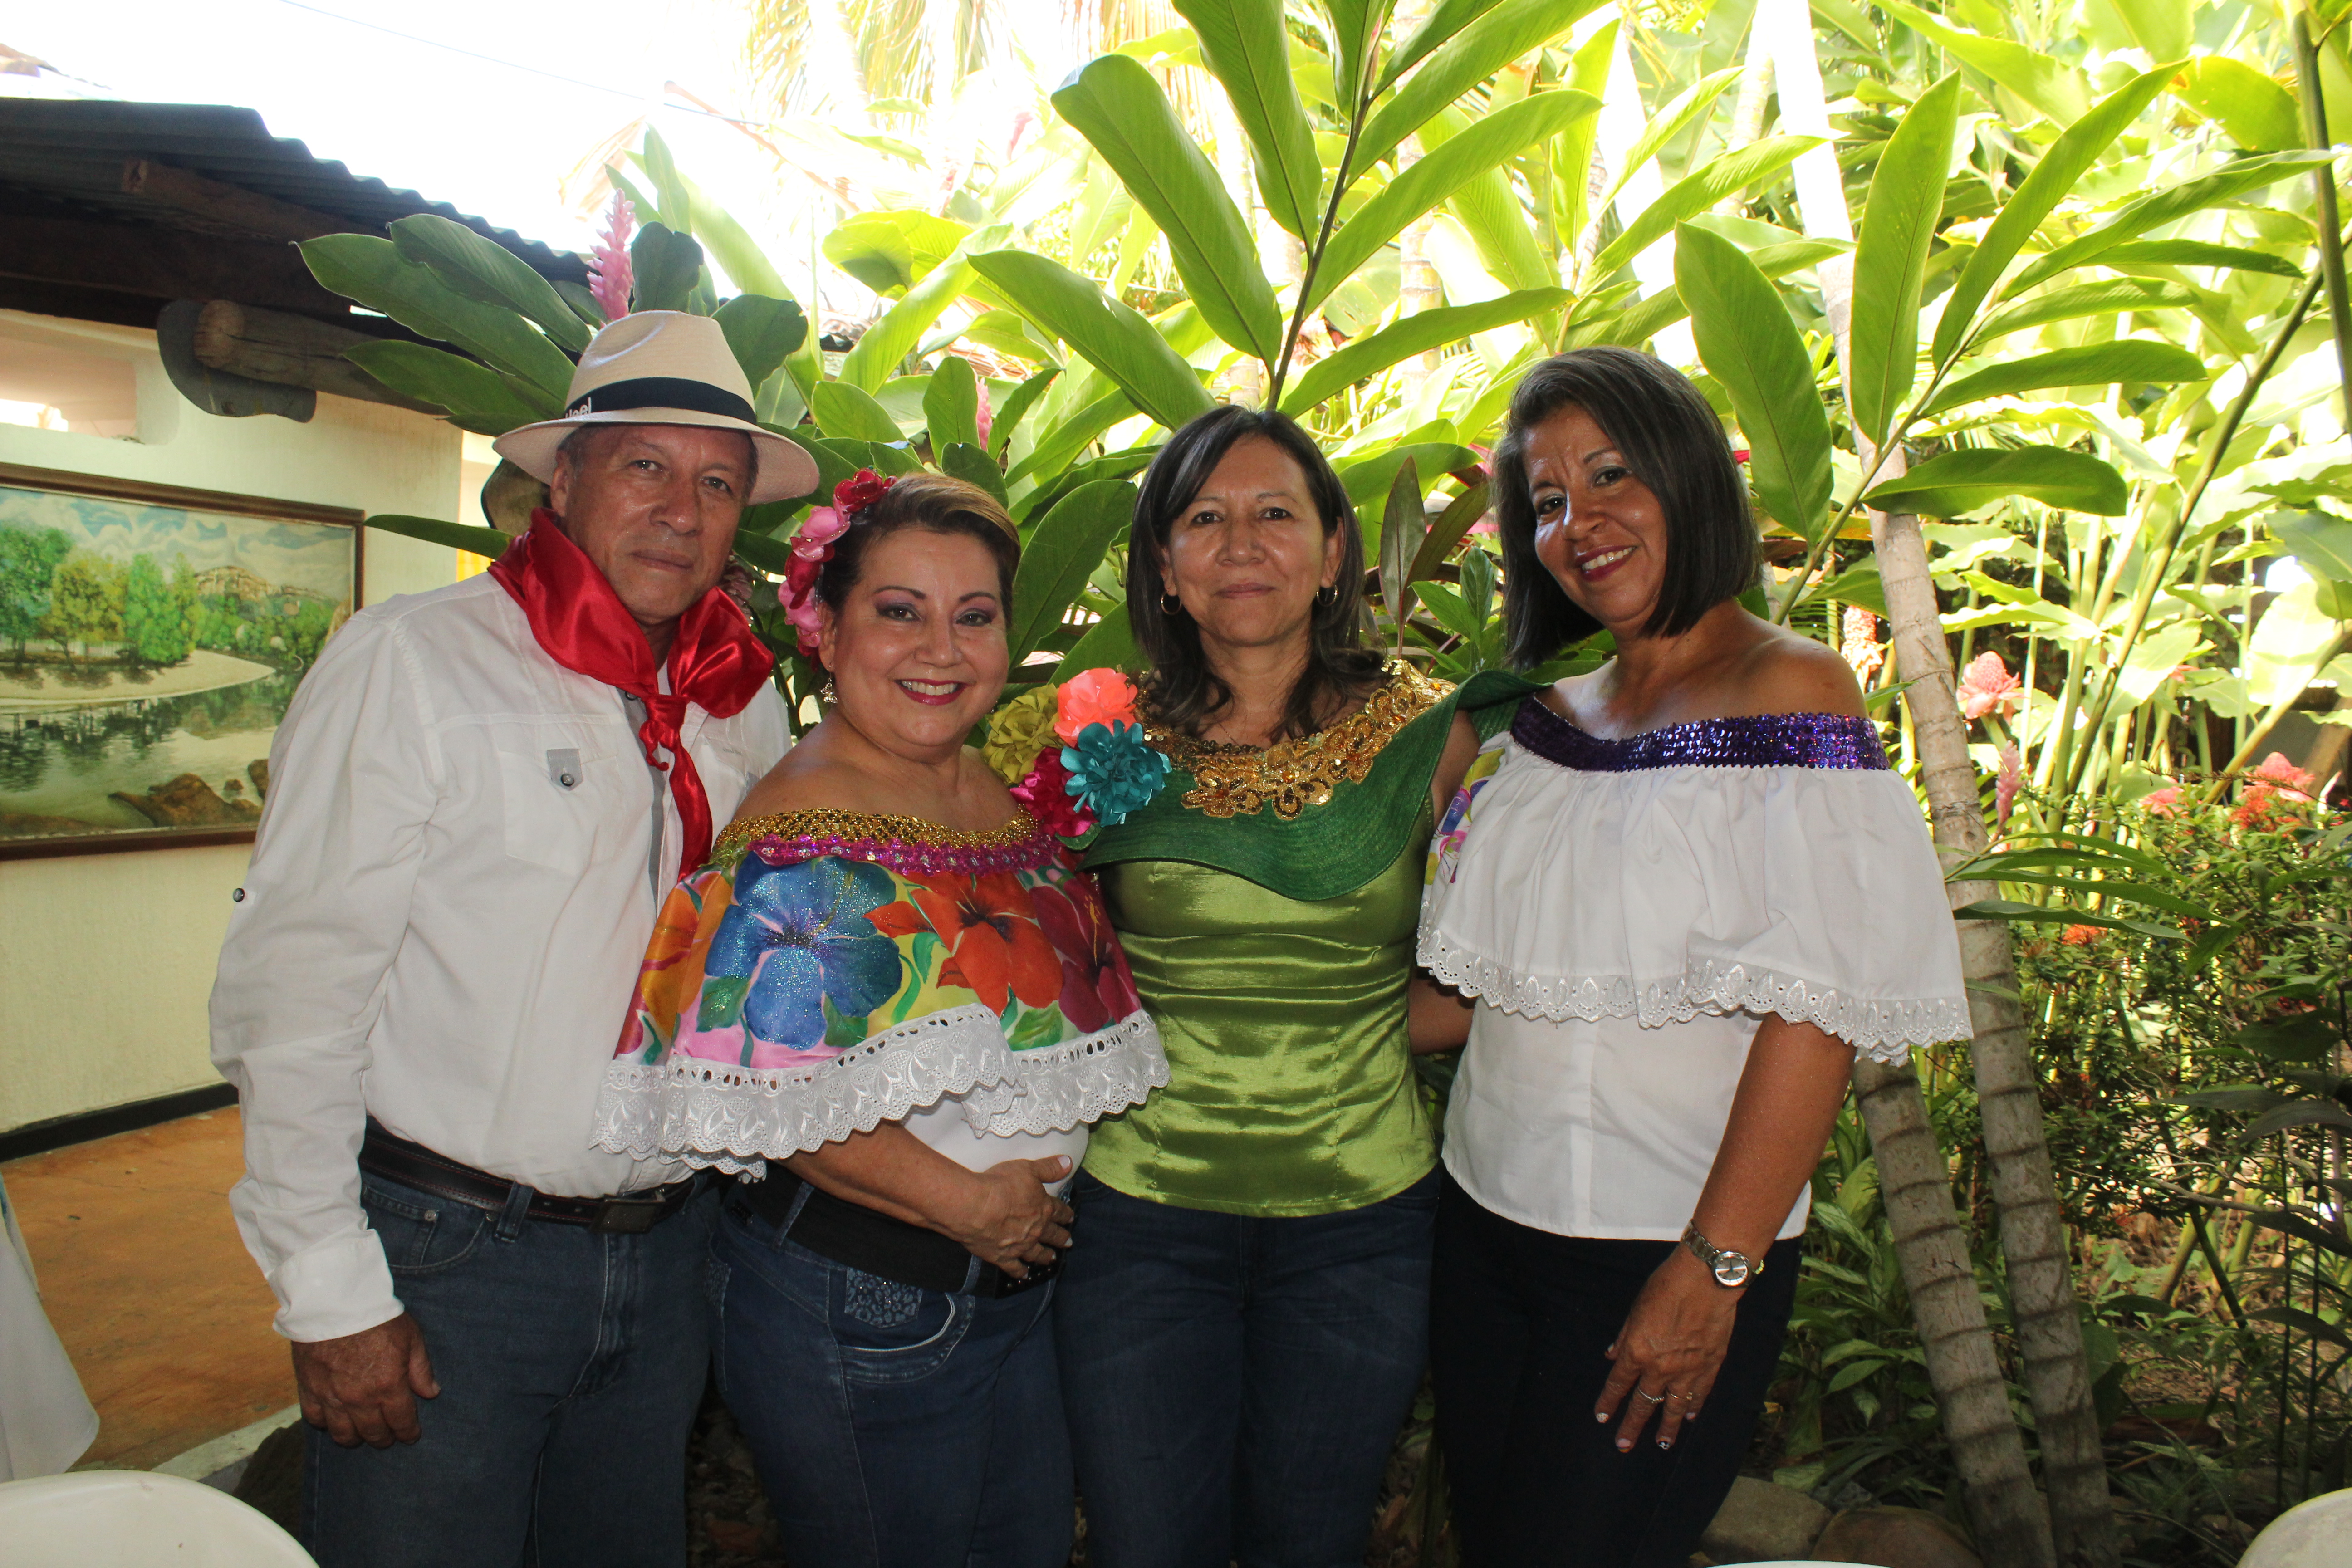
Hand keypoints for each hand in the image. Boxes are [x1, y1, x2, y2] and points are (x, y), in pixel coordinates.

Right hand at [292, 1312, 438, 1447]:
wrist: (333, 1304)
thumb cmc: (377, 1317)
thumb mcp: (411, 1337)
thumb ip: (421, 1369)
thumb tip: (431, 1393)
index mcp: (388, 1387)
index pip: (402, 1423)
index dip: (408, 1433)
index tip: (411, 1436)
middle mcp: (360, 1399)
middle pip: (373, 1434)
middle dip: (384, 1438)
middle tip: (389, 1436)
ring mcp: (332, 1398)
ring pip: (343, 1435)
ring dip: (356, 1438)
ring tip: (362, 1433)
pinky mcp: (309, 1390)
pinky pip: (315, 1419)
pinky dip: (325, 1423)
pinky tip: (333, 1419)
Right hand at [939, 1156, 1073, 1276]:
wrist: (976, 1208)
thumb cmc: (1001, 1185)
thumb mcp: (1028, 1169)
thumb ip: (1049, 1168)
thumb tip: (1068, 1162)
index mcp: (1043, 1208)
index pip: (1058, 1211)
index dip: (1065, 1214)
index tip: (1070, 1218)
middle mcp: (1035, 1230)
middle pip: (1052, 1235)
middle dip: (1061, 1237)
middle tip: (1068, 1242)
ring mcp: (1020, 1246)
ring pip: (1037, 1253)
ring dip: (1045, 1256)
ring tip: (1052, 1259)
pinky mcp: (1002, 1257)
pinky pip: (1014, 1267)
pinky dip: (1020, 1272)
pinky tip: (1024, 1275)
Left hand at [1593, 1247, 1741, 1453]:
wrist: (1705, 1280)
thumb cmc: (1666, 1287)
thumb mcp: (1636, 1309)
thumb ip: (1624, 1337)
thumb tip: (1612, 1355)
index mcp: (1637, 1352)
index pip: (1618, 1384)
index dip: (1609, 1402)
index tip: (1602, 1417)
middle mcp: (1660, 1368)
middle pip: (1643, 1403)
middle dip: (1631, 1426)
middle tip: (1624, 1445)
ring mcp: (1687, 1370)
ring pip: (1673, 1407)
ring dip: (1666, 1427)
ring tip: (1662, 1444)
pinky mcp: (1710, 1366)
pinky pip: (1699, 1394)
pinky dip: (1693, 1407)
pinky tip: (1689, 1416)